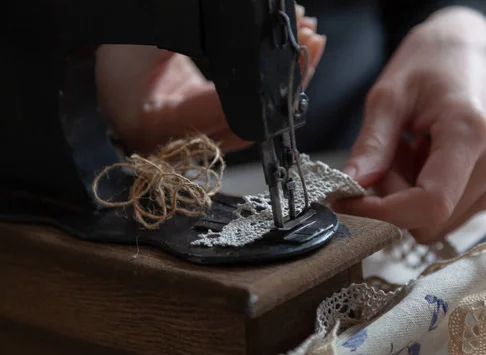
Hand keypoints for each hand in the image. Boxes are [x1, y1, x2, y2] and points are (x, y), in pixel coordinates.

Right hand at [95, 5, 325, 154]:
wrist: (111, 95)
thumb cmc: (117, 71)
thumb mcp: (139, 43)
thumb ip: (178, 33)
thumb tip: (225, 17)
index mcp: (162, 124)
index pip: (227, 106)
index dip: (262, 77)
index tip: (287, 43)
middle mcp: (189, 143)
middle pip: (254, 120)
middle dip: (287, 79)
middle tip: (309, 39)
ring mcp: (207, 142)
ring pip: (261, 123)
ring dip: (289, 85)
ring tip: (310, 45)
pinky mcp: (218, 134)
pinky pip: (255, 119)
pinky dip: (276, 92)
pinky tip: (293, 64)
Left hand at [335, 7, 485, 243]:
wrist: (472, 50)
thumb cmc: (432, 63)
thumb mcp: (389, 96)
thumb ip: (372, 145)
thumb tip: (351, 187)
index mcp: (470, 132)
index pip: (430, 204)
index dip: (383, 212)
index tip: (348, 201)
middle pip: (429, 217)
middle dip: (393, 198)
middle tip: (383, 156)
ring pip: (436, 222)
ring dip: (407, 197)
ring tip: (406, 151)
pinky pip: (449, 215)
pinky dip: (424, 196)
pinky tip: (423, 160)